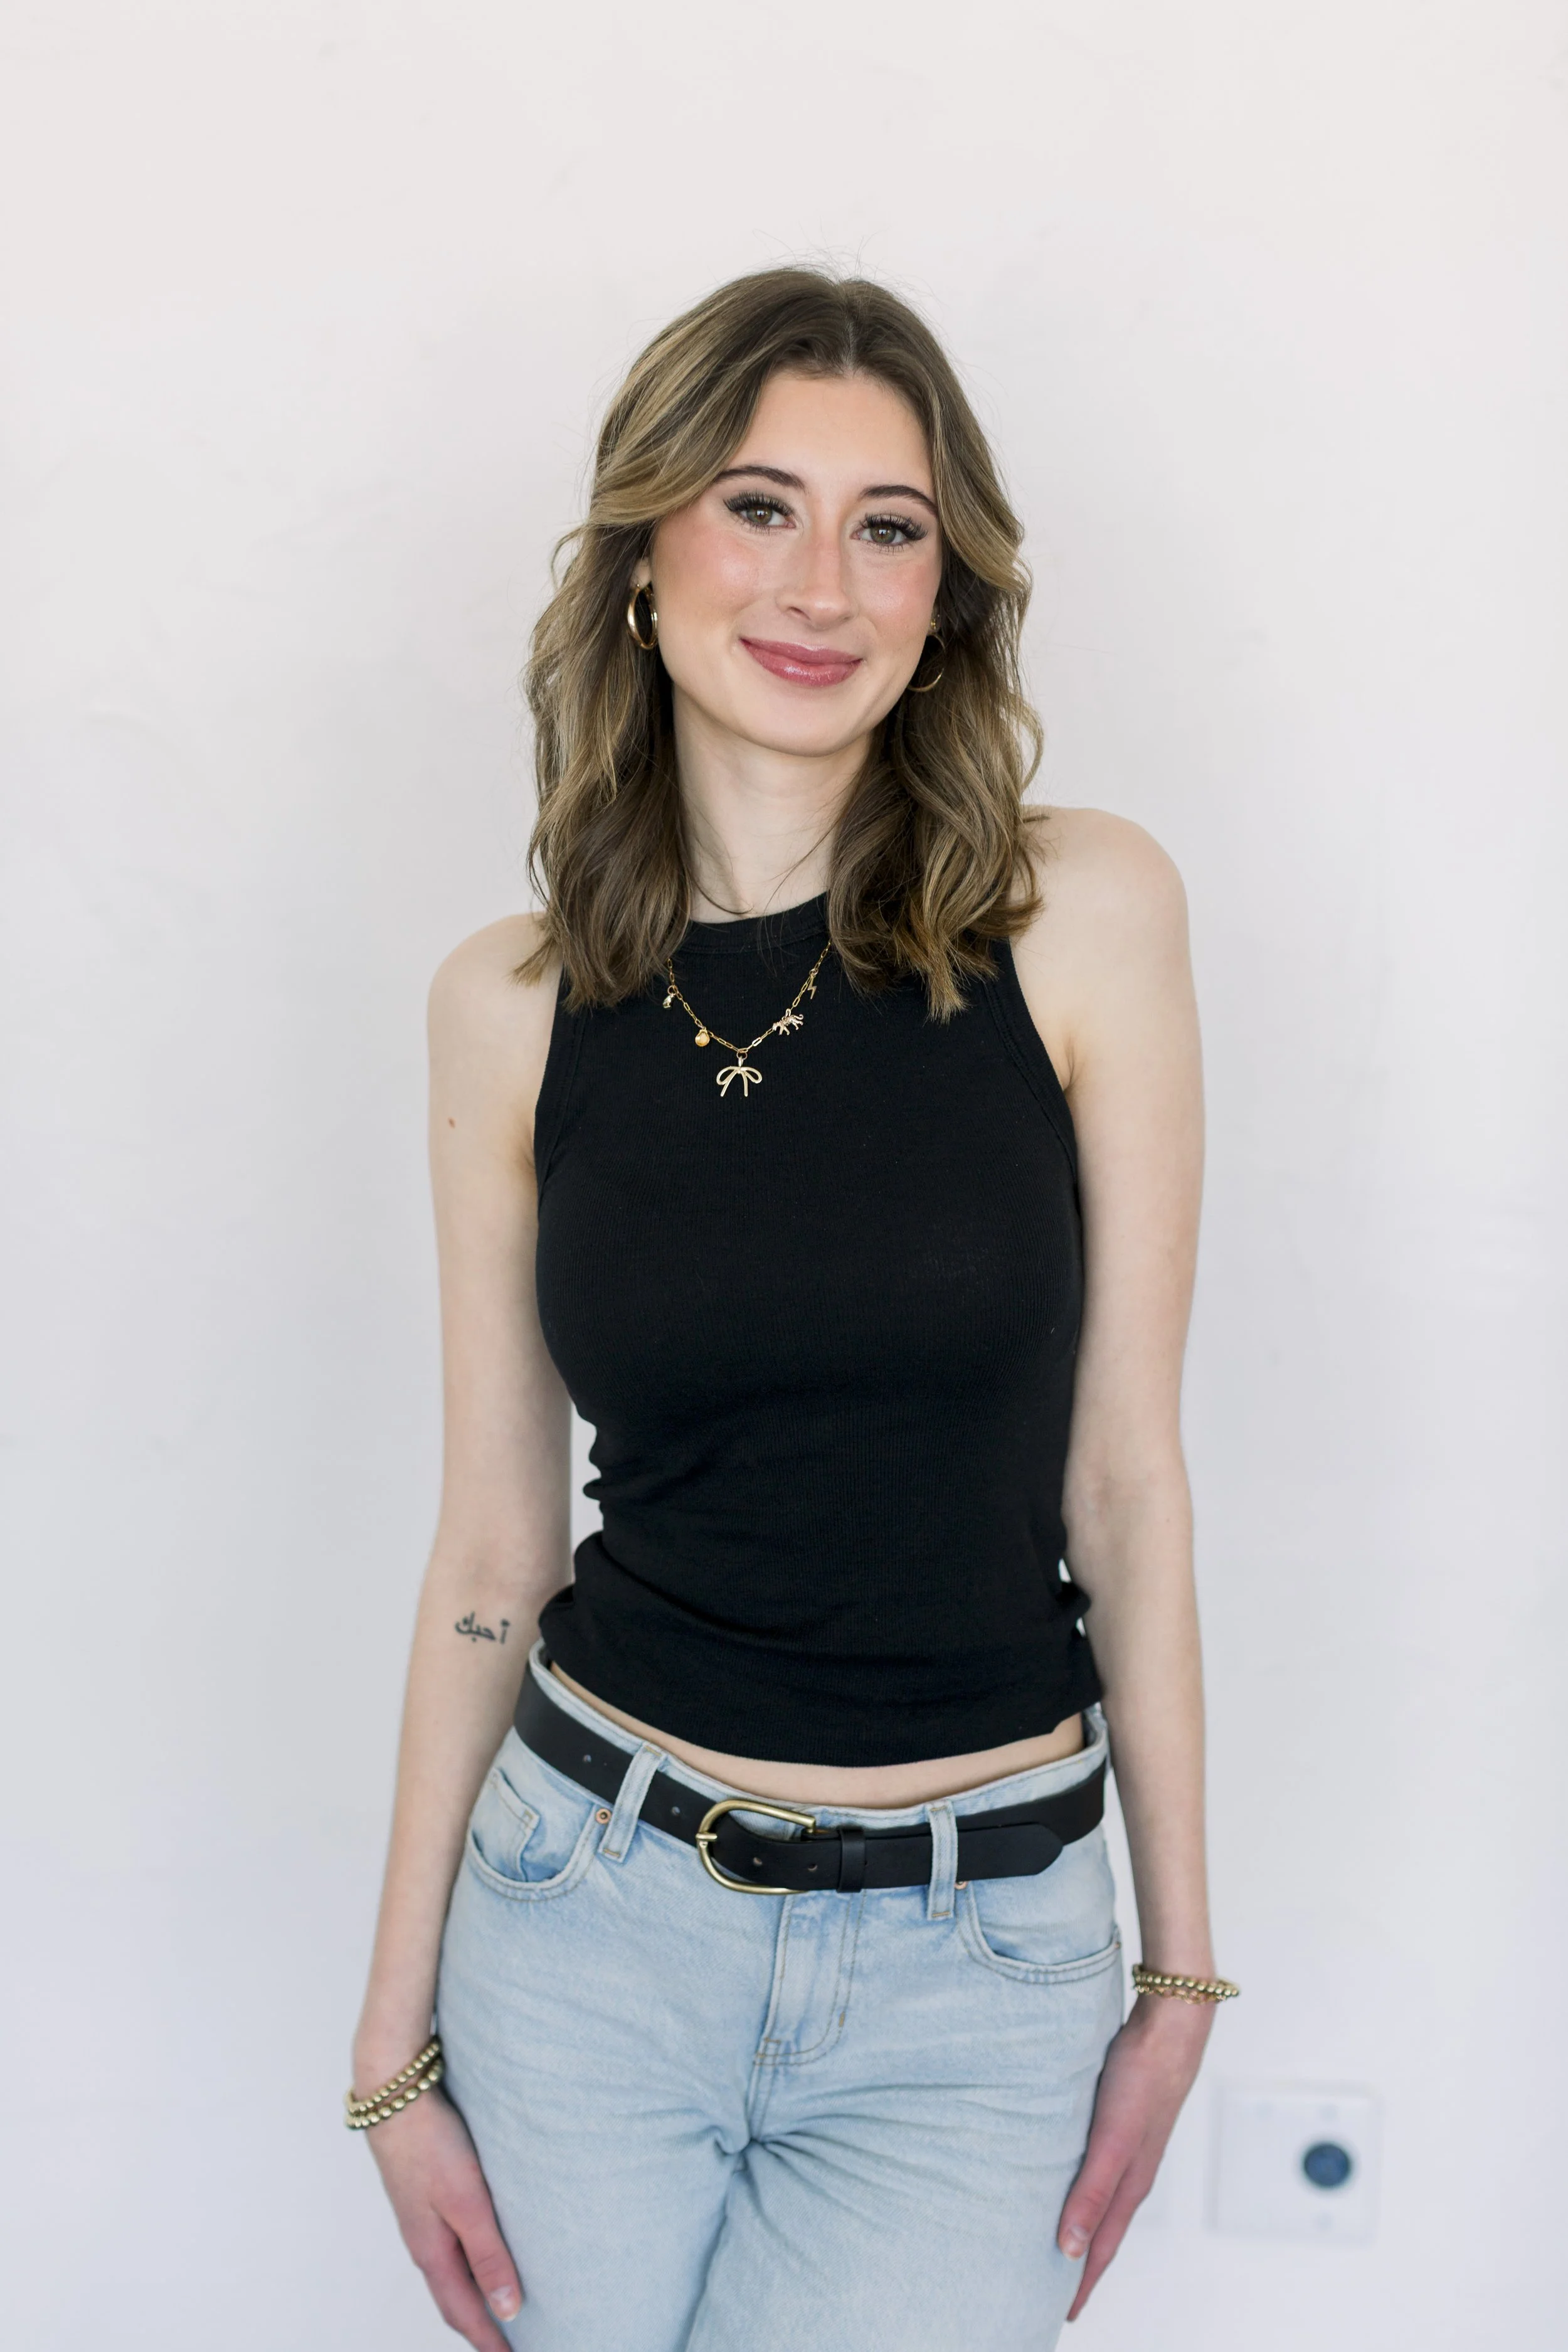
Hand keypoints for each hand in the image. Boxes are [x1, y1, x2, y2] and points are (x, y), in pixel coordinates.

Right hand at [362, 2087, 522, 2347]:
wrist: (395, 2096)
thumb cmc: (431, 2145)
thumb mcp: (467, 2202)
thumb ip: (488, 2254)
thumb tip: (508, 2310)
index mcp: (431, 2252)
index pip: (463, 2313)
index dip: (488, 2341)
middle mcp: (424, 2243)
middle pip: (454, 2300)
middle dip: (479, 2329)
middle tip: (507, 2346)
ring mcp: (422, 2220)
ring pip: (451, 2274)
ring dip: (473, 2298)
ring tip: (500, 2310)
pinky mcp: (426, 2197)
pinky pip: (448, 2247)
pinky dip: (467, 2266)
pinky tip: (481, 2255)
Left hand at [1058, 1993, 1211, 2319]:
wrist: (1168, 2026)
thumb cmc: (1142, 2078)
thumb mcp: (1110, 2141)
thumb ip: (1090, 2193)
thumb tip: (1070, 2249)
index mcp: (1128, 2185)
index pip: (1099, 2249)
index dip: (1080, 2285)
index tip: (1060, 2315)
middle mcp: (1128, 2172)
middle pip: (1100, 2232)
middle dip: (1079, 2267)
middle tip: (1049, 2293)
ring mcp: (1125, 2147)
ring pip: (1098, 2200)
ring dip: (1080, 2227)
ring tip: (1055, 2246)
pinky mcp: (1118, 2121)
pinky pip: (1095, 2168)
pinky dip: (1080, 2189)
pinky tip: (1064, 2179)